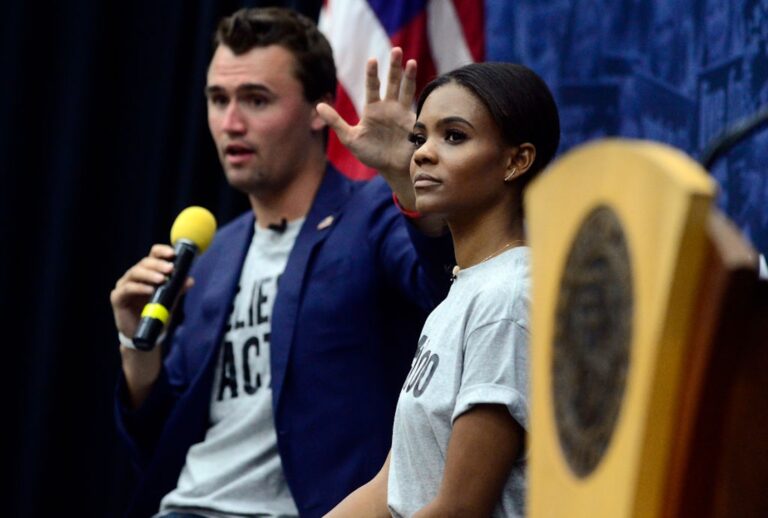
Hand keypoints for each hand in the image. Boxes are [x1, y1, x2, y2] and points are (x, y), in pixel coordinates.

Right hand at [110, 244, 192, 337]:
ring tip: (162, 279)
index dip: (161, 251)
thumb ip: (178, 289)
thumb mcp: (170, 299)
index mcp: (147, 272)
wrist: (146, 334)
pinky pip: (128, 288)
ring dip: (150, 274)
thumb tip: (190, 280)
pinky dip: (140, 288)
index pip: (152, 255)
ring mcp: (124, 285)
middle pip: (144, 263)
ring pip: (135, 273)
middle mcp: (134, 275)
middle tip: (170, 268)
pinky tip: (150, 290)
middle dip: (158, 264)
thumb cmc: (157, 313)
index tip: (173, 253)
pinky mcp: (118, 297)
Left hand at [317, 47, 416, 193]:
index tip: (372, 60)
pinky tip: (424, 88)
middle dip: (394, 67)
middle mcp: (389, 107)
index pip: (372, 86)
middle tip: (396, 50)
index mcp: (373, 109)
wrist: (391, 169)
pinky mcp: (413, 122)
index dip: (373, 74)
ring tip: (411, 61)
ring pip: (406, 90)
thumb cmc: (371, 154)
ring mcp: (402, 113)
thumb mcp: (350, 139)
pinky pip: (417, 107)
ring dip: (409, 76)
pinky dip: (420, 97)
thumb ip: (336, 122)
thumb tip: (318, 105)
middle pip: (392, 82)